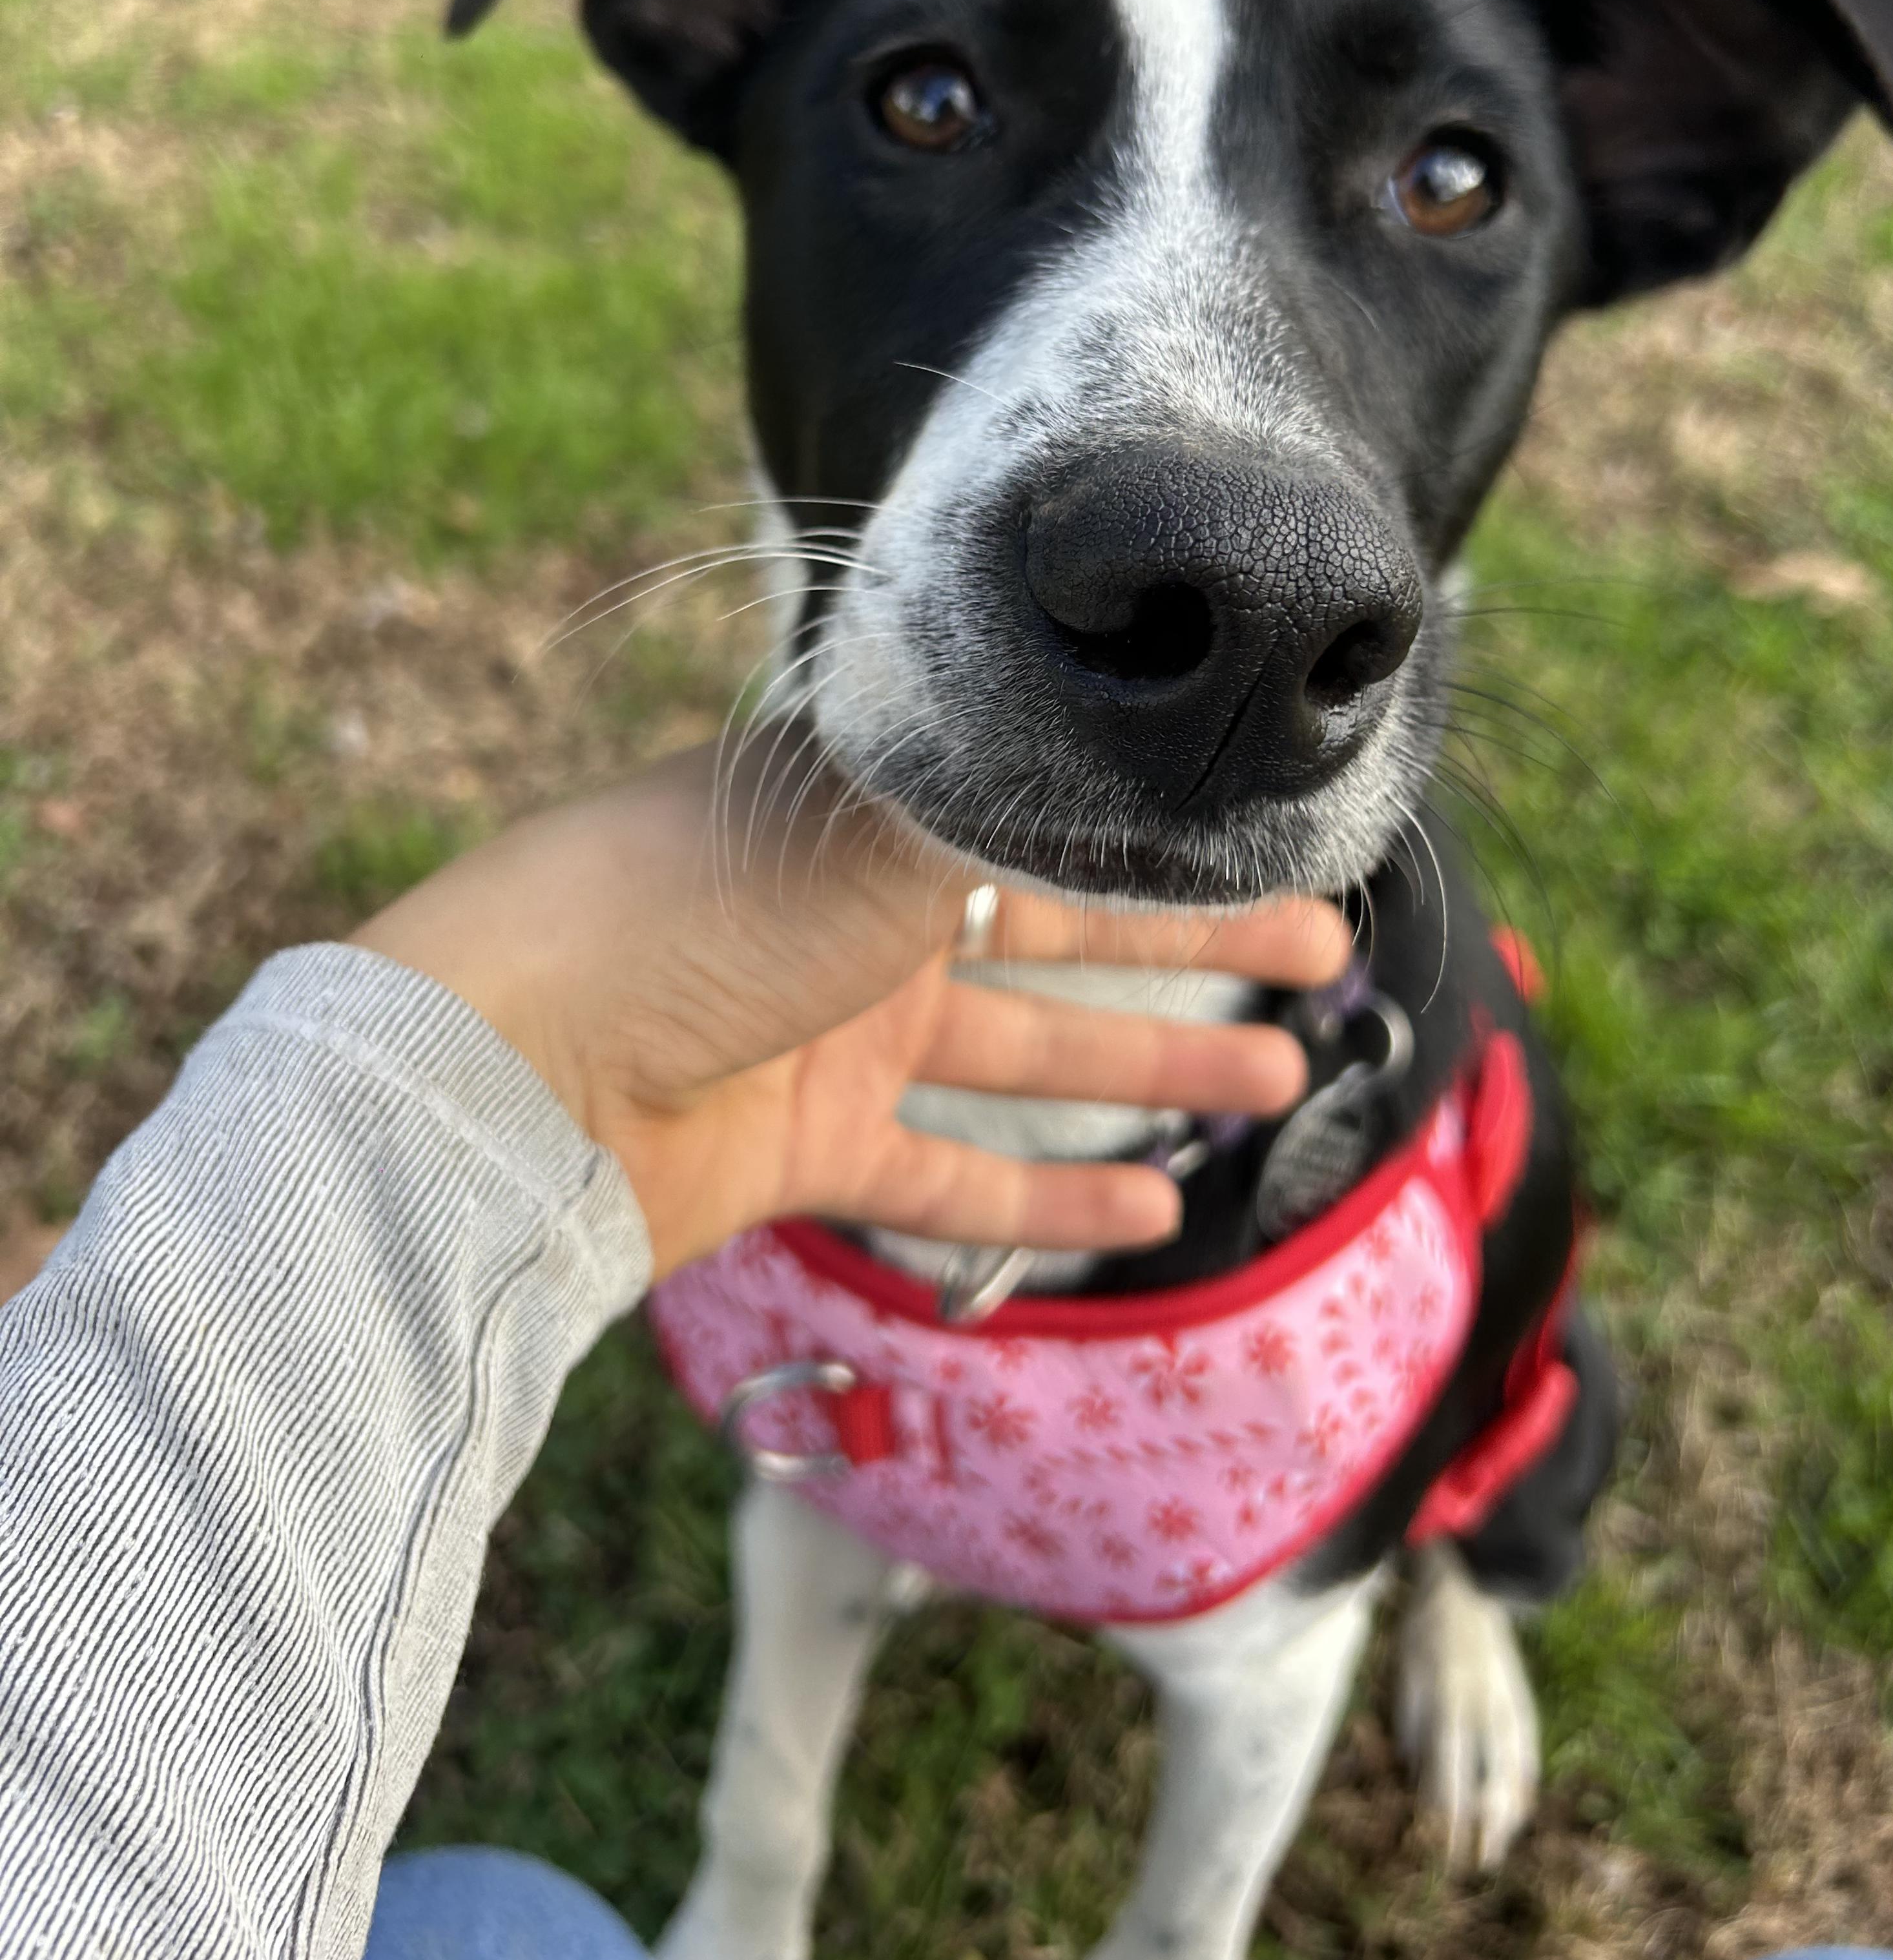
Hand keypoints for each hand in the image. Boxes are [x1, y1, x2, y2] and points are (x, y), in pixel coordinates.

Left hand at [353, 738, 1351, 1272]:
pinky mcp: (799, 1150)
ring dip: (1145, 1070)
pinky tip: (1148, 1214)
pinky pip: (947, 1180)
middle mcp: (851, 910)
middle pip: (1054, 923)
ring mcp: (827, 1033)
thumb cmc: (680, 911)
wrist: (505, 1071)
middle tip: (1320, 954)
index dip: (1158, 825)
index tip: (1271, 829)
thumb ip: (1003, 805)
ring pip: (1020, 1054)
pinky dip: (1042, 1201)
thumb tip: (1131, 745)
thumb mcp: (871, 830)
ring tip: (1275, 1086)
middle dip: (1189, 939)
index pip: (1044, 805)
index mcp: (865, 806)